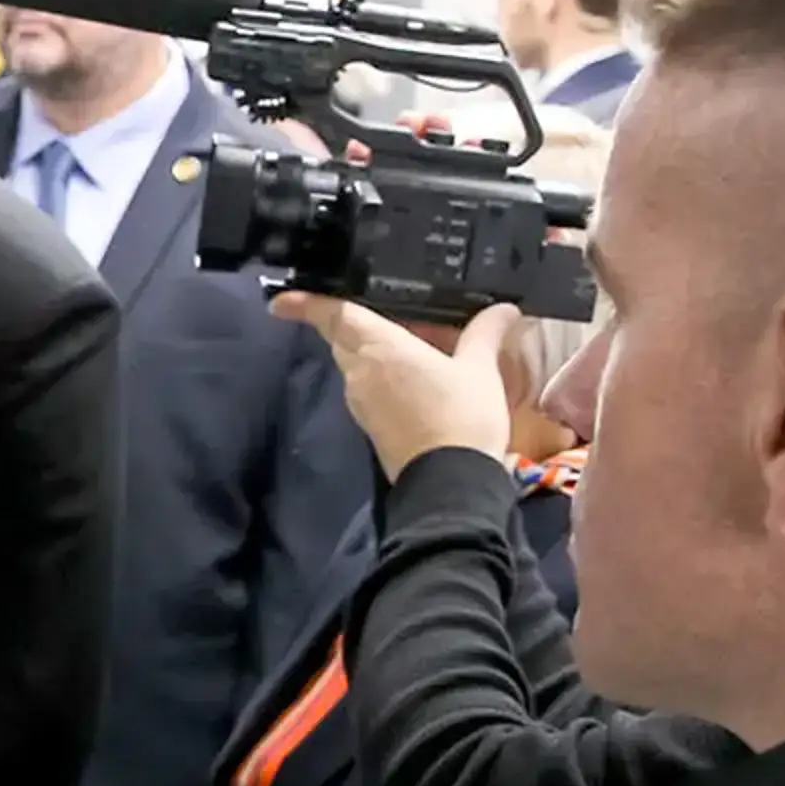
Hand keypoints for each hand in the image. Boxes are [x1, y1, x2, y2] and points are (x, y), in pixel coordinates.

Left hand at [271, 292, 520, 480]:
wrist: (450, 484)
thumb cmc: (463, 419)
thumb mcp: (480, 371)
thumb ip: (485, 334)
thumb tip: (503, 310)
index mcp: (380, 350)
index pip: (337, 316)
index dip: (309, 303)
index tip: (281, 301)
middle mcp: (360, 373)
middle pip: (341, 338)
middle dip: (344, 321)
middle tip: (370, 307)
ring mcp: (361, 402)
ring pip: (353, 363)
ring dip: (369, 348)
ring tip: (407, 337)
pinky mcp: (369, 425)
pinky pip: (365, 387)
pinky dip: (379, 372)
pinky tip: (410, 371)